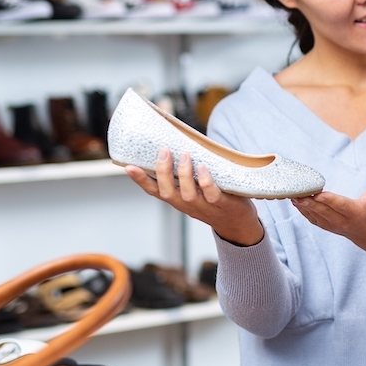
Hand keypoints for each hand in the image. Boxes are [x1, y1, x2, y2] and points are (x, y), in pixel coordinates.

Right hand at [124, 149, 262, 245]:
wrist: (237, 223)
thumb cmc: (212, 199)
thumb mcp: (193, 189)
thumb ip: (183, 174)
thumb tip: (177, 143)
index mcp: (177, 199)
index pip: (154, 191)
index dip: (140, 180)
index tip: (128, 166)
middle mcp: (186, 205)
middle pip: (167, 192)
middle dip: (163, 171)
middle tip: (164, 151)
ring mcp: (204, 207)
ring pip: (188, 193)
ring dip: (184, 174)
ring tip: (185, 154)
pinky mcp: (222, 205)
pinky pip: (211, 194)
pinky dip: (206, 181)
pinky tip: (203, 167)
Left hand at [292, 185, 365, 270]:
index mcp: (356, 213)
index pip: (341, 206)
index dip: (330, 200)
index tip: (318, 194)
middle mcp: (343, 221)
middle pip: (324, 211)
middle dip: (310, 203)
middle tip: (297, 193)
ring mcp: (332, 226)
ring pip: (315, 215)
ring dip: (303, 206)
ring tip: (292, 194)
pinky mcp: (325, 225)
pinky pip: (312, 218)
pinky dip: (302, 210)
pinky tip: (295, 200)